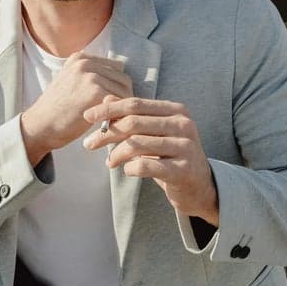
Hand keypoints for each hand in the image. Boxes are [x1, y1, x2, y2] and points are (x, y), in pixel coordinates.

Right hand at [20, 53, 131, 165]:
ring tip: (113, 121)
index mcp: (80, 58)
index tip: (112, 104)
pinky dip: (119, 116)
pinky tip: (111, 125)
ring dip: (123, 108)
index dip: (116, 87)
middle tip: (116, 116)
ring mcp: (90, 75)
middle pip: (123, 78)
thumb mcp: (71, 84)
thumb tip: (123, 84)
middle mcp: (85, 62)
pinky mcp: (95, 92)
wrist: (38, 127)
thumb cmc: (56, 112)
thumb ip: (91, 78)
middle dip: (122, 97)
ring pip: (125, 91)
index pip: (115, 68)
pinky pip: (120, 103)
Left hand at [83, 97, 218, 225]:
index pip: (136, 104)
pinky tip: (127, 170)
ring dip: (116, 153)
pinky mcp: (183, 170)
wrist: (199, 186)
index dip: (109, 109)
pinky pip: (146, 166)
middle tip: (89, 144)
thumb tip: (106, 99)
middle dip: (107, 133)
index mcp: (176, 110)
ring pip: (137, 144)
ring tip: (109, 162)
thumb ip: (132, 116)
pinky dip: (130, 168)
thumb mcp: (153, 132)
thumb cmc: (170, 156)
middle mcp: (183, 124)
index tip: (87, 116)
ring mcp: (185, 147)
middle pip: (134, 123)